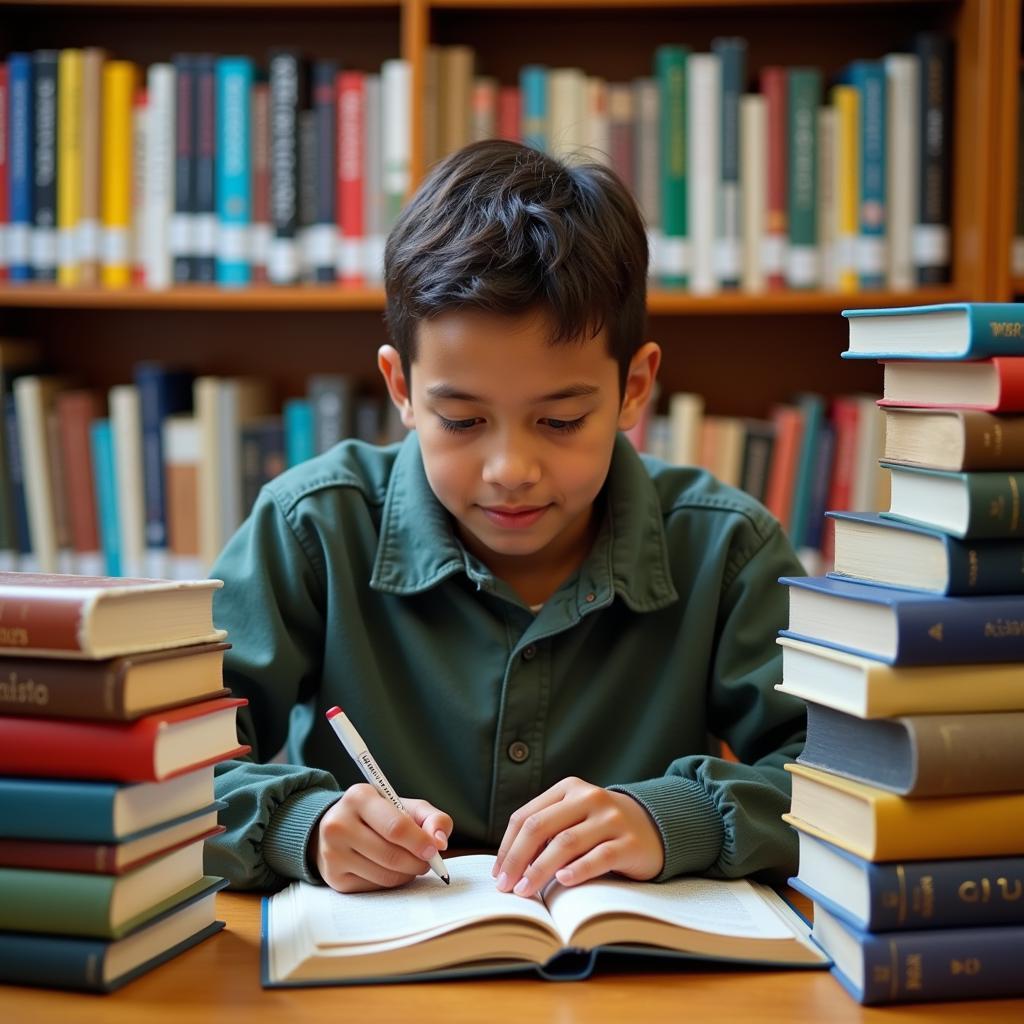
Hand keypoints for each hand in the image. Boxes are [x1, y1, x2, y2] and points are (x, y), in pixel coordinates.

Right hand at [311, 784, 452, 892]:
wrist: (339, 826)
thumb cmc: (380, 815)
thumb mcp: (406, 805)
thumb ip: (432, 818)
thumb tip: (440, 842)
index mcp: (359, 797)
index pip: (396, 827)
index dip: (419, 842)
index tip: (434, 850)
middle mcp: (339, 824)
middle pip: (391, 855)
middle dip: (417, 862)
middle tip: (428, 861)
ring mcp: (332, 853)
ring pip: (384, 875)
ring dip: (407, 874)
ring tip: (410, 863)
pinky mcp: (334, 877)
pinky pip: (374, 887)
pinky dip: (390, 882)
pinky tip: (390, 869)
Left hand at [491, 776, 663, 898]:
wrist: (653, 825)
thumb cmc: (601, 827)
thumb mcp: (574, 817)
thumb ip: (547, 831)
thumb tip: (509, 864)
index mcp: (569, 788)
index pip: (526, 816)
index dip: (508, 846)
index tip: (497, 873)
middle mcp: (589, 797)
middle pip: (541, 827)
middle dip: (517, 858)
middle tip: (505, 886)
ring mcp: (611, 818)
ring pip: (566, 842)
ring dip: (540, 869)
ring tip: (525, 890)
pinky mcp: (629, 842)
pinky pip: (599, 856)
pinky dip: (578, 869)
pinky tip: (562, 881)